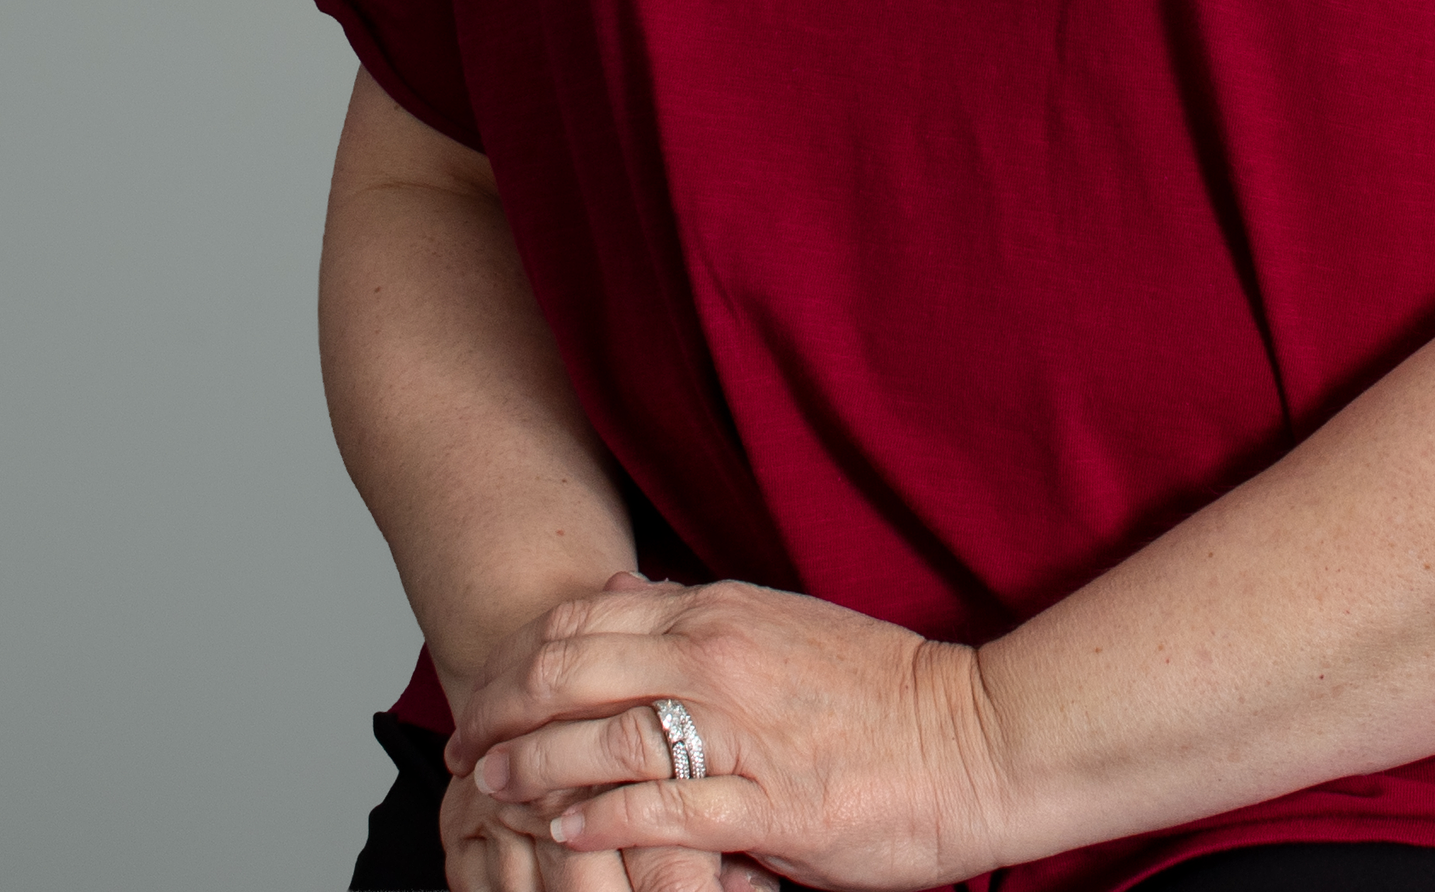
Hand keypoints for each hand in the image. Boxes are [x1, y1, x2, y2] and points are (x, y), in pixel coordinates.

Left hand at [448, 571, 1004, 890]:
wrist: (971, 737)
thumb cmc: (880, 692)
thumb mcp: (784, 626)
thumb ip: (704, 618)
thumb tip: (625, 601)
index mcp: (726, 610)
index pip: (589, 618)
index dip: (522, 654)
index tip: (487, 686)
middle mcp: (722, 657)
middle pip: (574, 671)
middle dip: (503, 708)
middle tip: (463, 743)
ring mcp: (740, 731)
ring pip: (602, 739)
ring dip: (531, 766)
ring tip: (491, 789)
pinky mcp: (765, 803)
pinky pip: (659, 810)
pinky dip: (599, 820)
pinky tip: (564, 831)